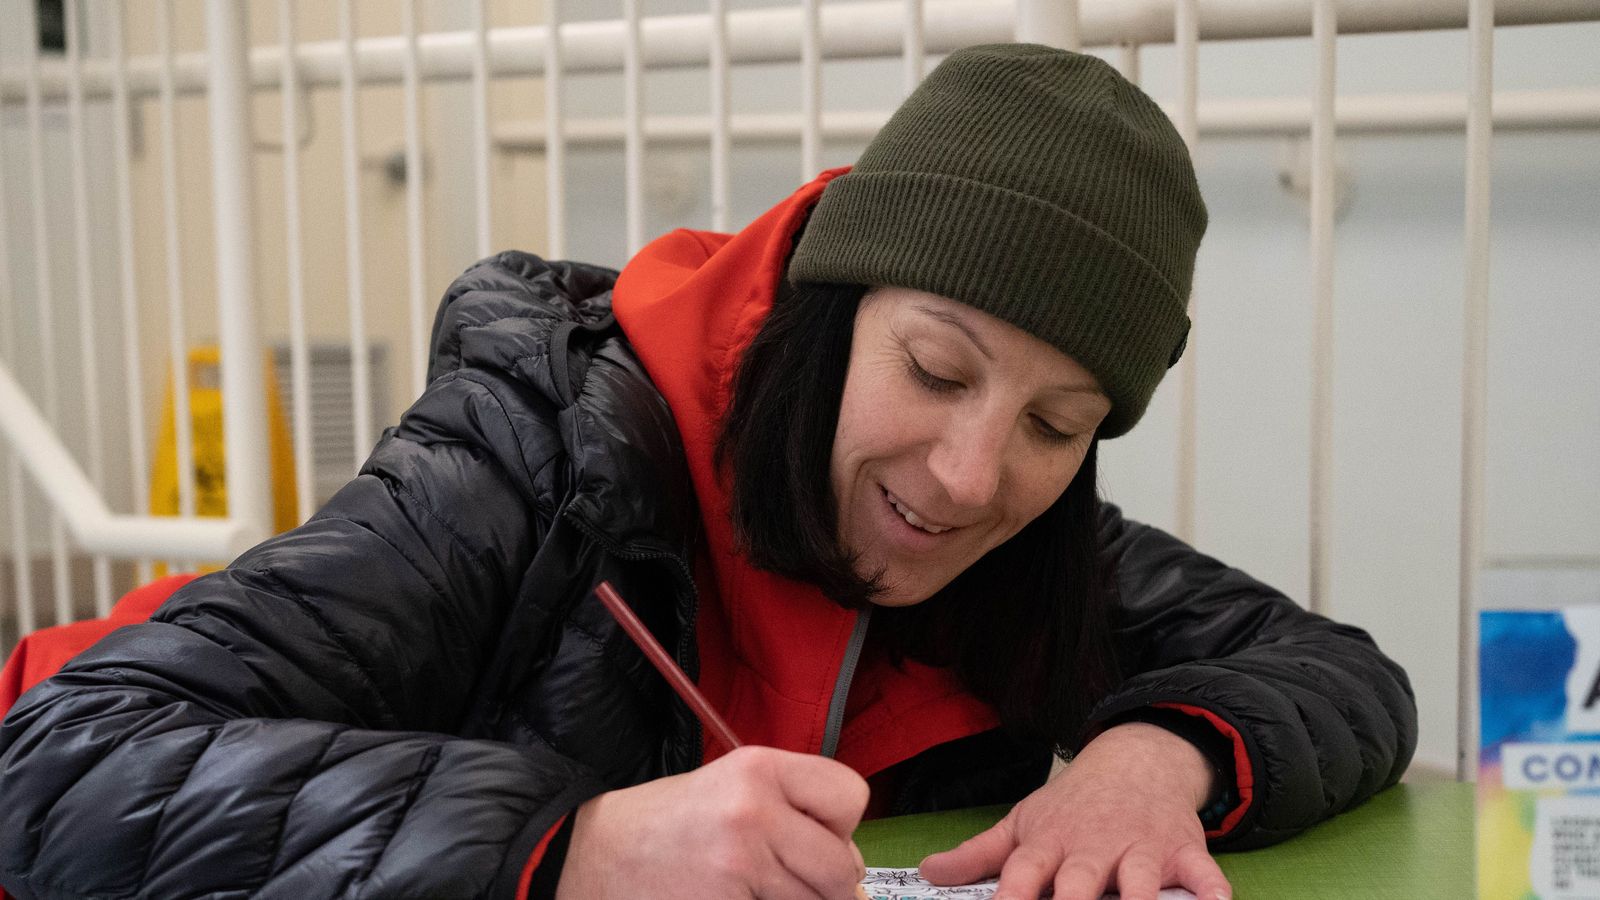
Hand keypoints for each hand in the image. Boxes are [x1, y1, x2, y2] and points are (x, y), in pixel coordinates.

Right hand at [556, 745, 869, 899]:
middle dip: (827, 882)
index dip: (840, 825)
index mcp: (759, 768)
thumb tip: (855, 871)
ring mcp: (739, 865)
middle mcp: (753, 811)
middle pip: (842, 866)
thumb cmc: (668, 824)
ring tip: (753, 887)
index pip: (852, 797)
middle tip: (785, 877)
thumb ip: (794, 809)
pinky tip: (733, 899)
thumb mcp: (732, 786)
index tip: (817, 836)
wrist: (595, 858)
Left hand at [918, 722, 1231, 899]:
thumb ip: (979, 854)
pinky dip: (1211, 891)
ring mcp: (1140, 847)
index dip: (1010, 899)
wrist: (1135, 760)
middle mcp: (1093, 848)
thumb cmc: (1071, 805)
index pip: (1023, 875)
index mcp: (1049, 844)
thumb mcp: (1023, 823)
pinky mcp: (1183, 850)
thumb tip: (928, 871)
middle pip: (1079, 884)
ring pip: (1138, 882)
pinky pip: (1202, 874)